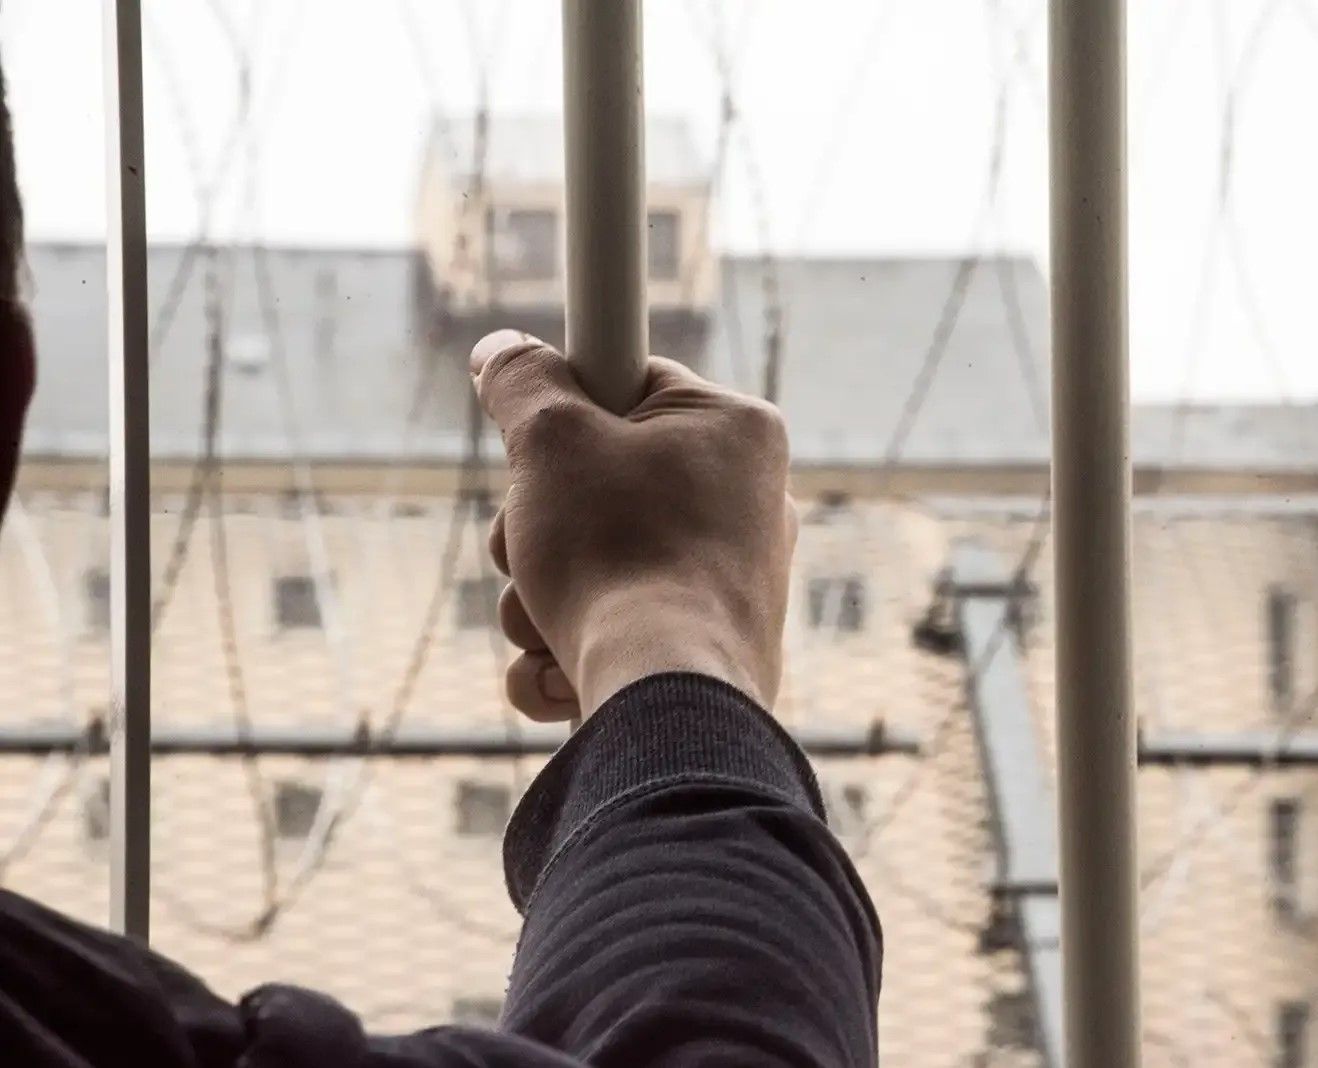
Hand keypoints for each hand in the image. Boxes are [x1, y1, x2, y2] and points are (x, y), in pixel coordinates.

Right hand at [471, 330, 796, 721]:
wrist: (669, 703)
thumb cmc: (619, 557)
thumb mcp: (551, 441)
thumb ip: (521, 381)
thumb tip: (499, 350)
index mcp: (732, 430)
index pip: (626, 384)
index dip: (563, 411)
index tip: (537, 442)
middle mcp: (746, 500)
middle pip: (599, 484)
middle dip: (534, 527)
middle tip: (524, 548)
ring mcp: (730, 580)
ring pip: (596, 564)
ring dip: (538, 597)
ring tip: (542, 623)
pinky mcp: (706, 647)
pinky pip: (618, 626)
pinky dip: (571, 652)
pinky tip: (563, 677)